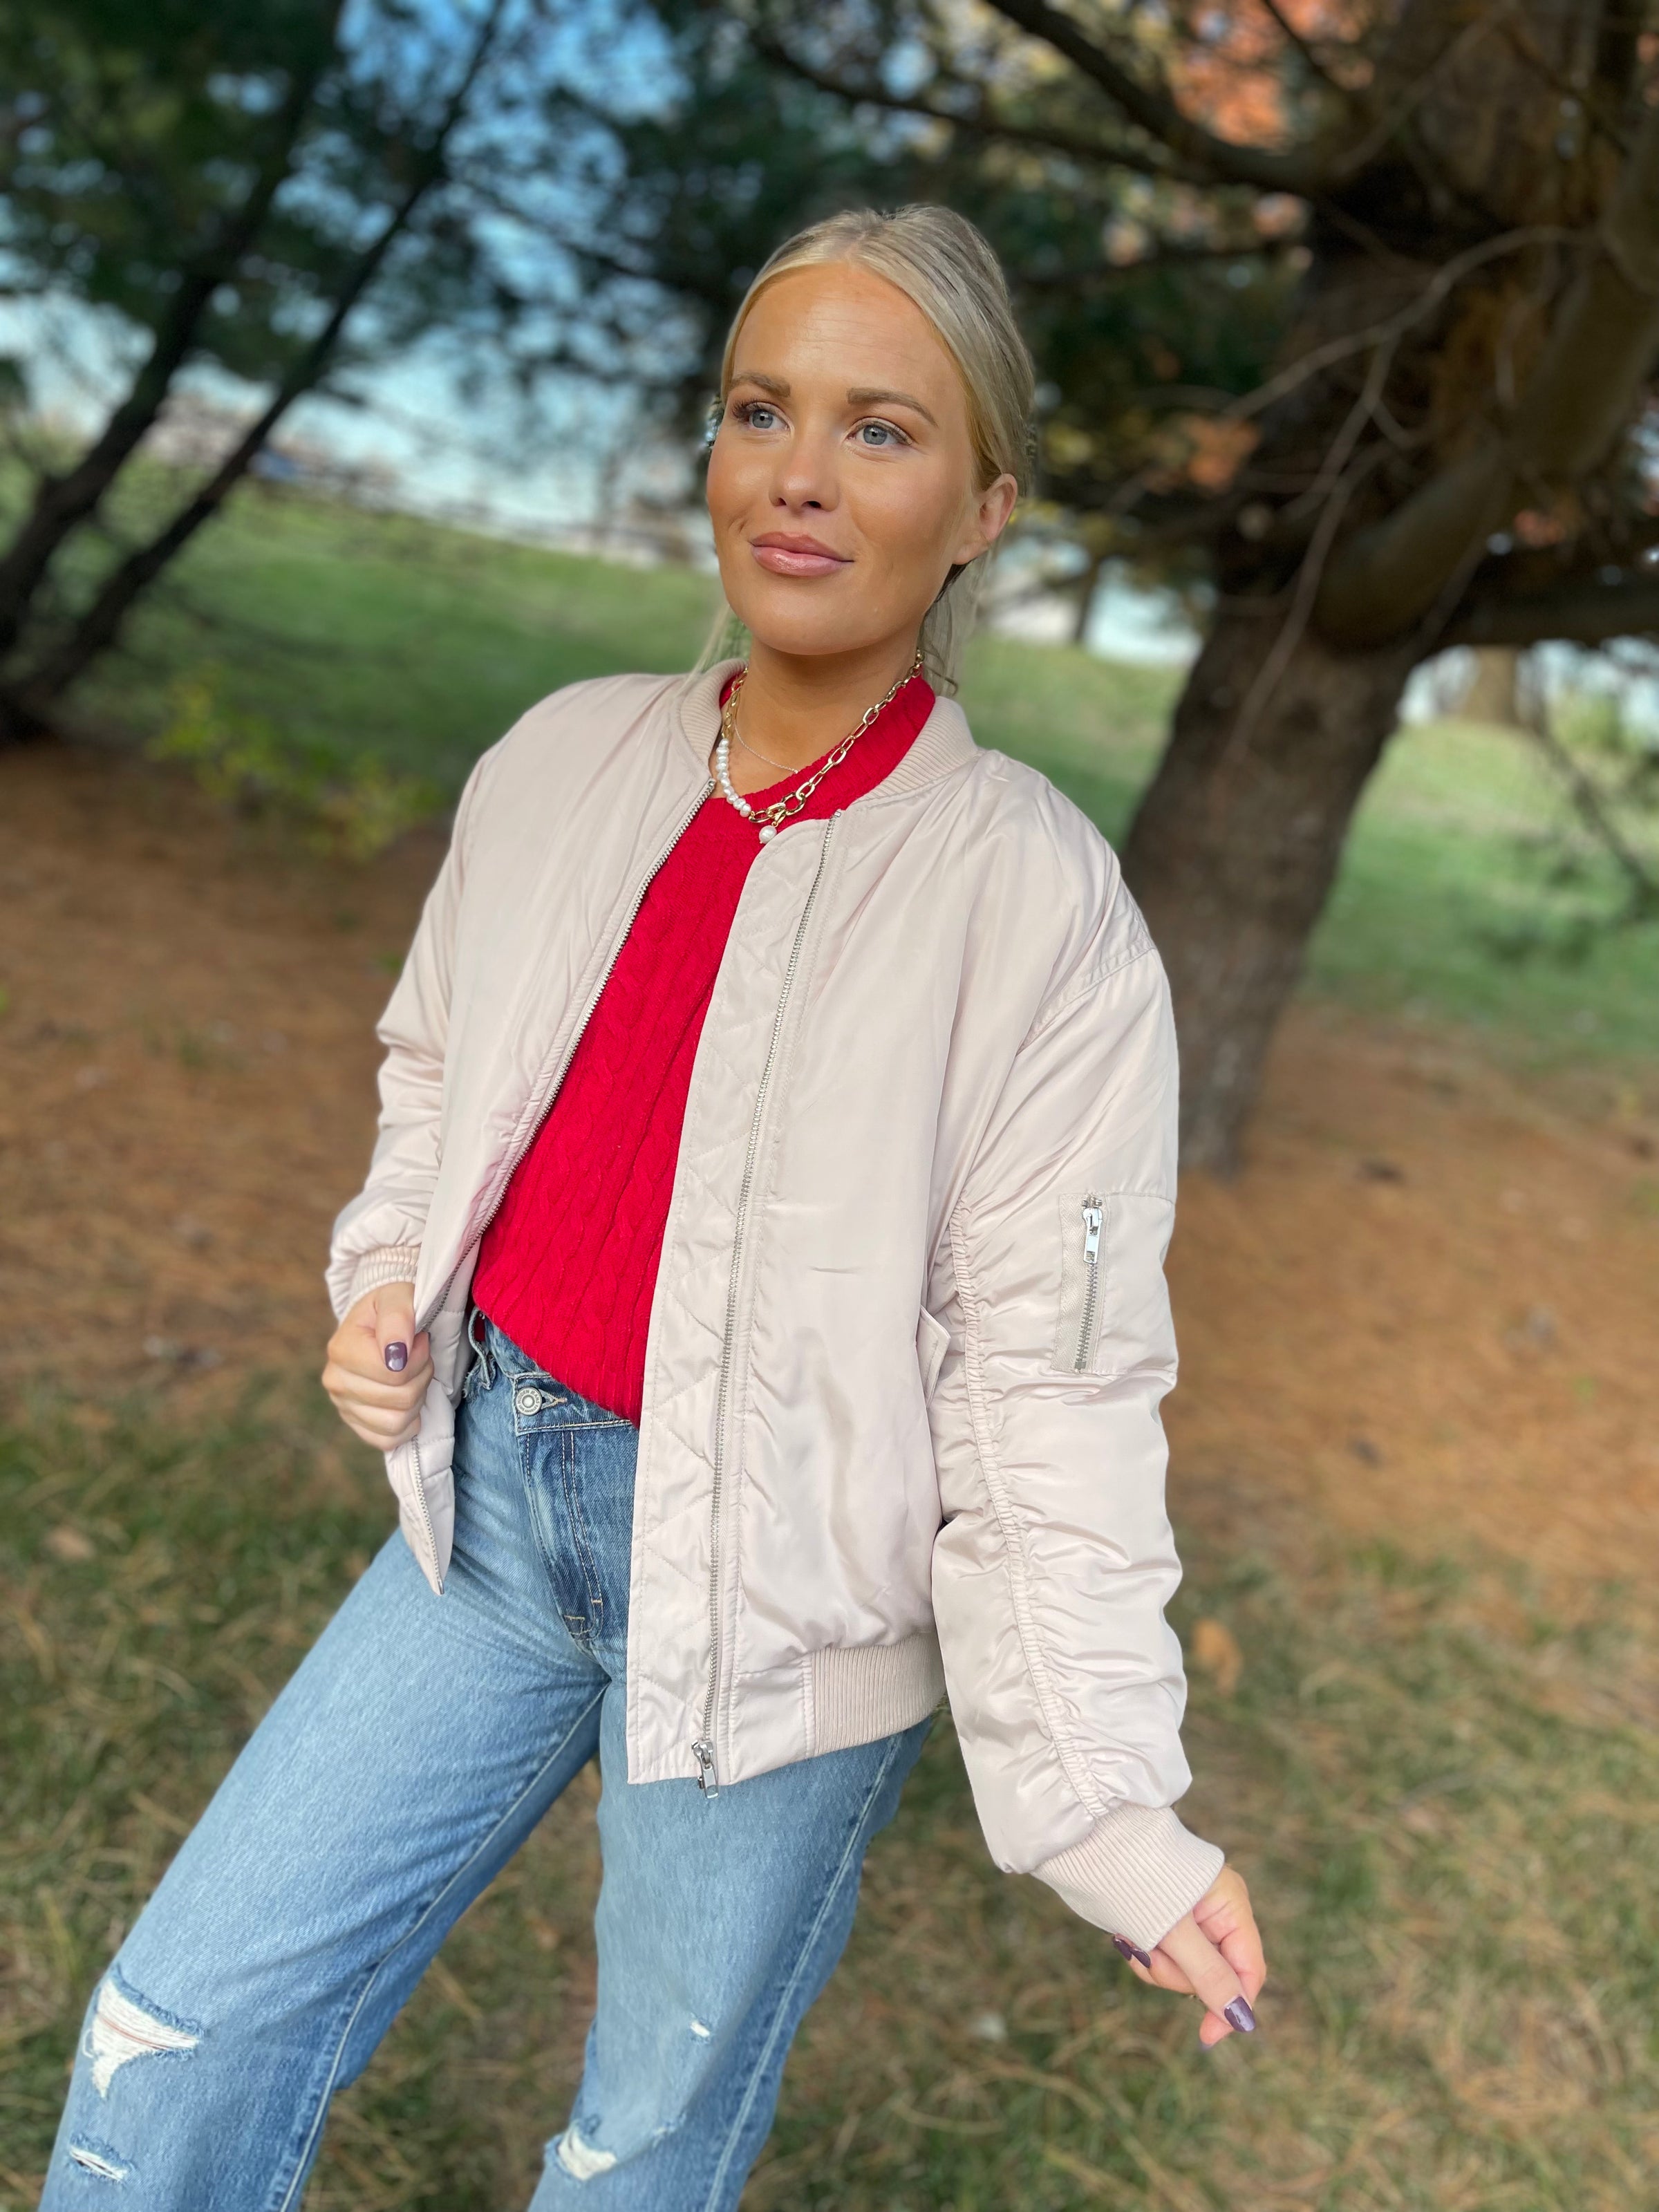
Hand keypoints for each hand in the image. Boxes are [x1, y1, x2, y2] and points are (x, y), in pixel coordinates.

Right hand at [321, 1281, 431, 1450]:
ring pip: (397, 1423)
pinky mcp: (357, 1425)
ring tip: (412, 1375)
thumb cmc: (394, 1306)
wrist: (382, 1320)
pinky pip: (389, 1441)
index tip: (419, 1339)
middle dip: (421, 1376)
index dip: (419, 1357)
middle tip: (419, 1356)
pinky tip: (408, 1400)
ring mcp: (343, 1406)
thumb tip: (396, 1352)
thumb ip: (398, 1317)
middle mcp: (335, 1381)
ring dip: (417, 1398)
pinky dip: (407, 1423)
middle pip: (400, 1399)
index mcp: (341, 1349)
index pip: (395, 1373)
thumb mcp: (398, 1296)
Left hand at [1114, 1867, 1264, 2046]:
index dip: (1233, 2006)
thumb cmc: (1137, 1877)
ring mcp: (1190, 1920)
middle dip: (1177, 1974)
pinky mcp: (1166, 1924)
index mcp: (1231, 1905)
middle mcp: (1216, 1913)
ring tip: (1133, 1936)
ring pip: (1185, 1971)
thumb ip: (1209, 1974)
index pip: (1249, 1970)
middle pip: (1214, 1976)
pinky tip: (1127, 1935)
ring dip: (1156, 1964)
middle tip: (1150, 1951)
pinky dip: (1146, 1955)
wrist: (1090, 1843)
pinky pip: (1164, 1958)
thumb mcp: (1174, 1930)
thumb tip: (1242, 2019)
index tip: (1206, 2036)